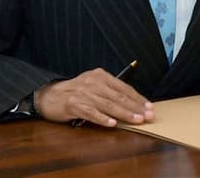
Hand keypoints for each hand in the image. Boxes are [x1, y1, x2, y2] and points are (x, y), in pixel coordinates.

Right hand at [34, 68, 153, 126]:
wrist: (50, 95)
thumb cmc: (77, 92)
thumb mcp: (94, 86)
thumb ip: (111, 92)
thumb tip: (134, 104)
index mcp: (101, 75)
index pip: (124, 87)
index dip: (138, 98)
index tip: (149, 107)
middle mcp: (93, 81)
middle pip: (118, 96)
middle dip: (135, 107)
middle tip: (148, 115)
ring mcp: (83, 92)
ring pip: (107, 104)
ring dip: (123, 114)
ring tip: (136, 120)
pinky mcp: (73, 104)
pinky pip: (91, 112)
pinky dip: (102, 118)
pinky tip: (112, 124)